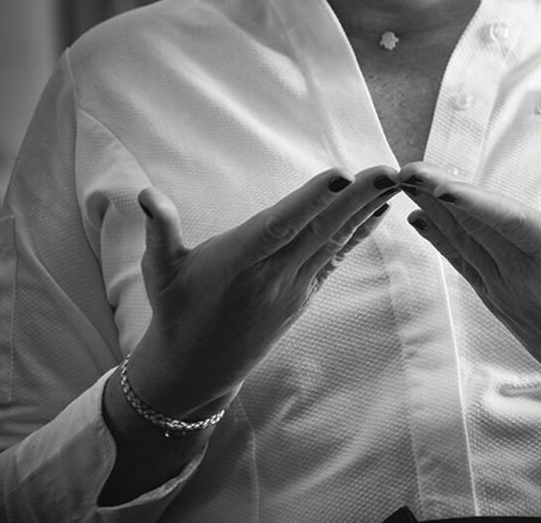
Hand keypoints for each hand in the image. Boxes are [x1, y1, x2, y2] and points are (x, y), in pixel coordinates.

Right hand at [128, 165, 397, 417]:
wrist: (196, 371)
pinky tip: (381, 211)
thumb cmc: (176, 310)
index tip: (340, 175)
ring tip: (395, 181)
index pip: (280, 226)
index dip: (310, 200)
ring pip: (335, 241)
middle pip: (320, 230)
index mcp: (239, 261)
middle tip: (389, 170)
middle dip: (357, 198)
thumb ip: (159, 230)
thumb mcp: (158, 271)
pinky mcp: (304, 294)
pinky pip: (337, 258)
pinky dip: (359, 233)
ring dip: (367, 210)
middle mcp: (273, 274)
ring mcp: (294, 286)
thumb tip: (145, 194)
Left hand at [398, 163, 540, 404]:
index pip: (508, 222)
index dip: (474, 204)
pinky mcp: (494, 298)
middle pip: (474, 227)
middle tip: (408, 170)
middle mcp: (521, 272)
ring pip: (462, 241)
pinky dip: (438, 239)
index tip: (443, 187)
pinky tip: (418, 217)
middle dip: (438, 196)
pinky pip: (461, 262)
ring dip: (431, 210)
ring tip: (406, 182)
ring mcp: (503, 287)